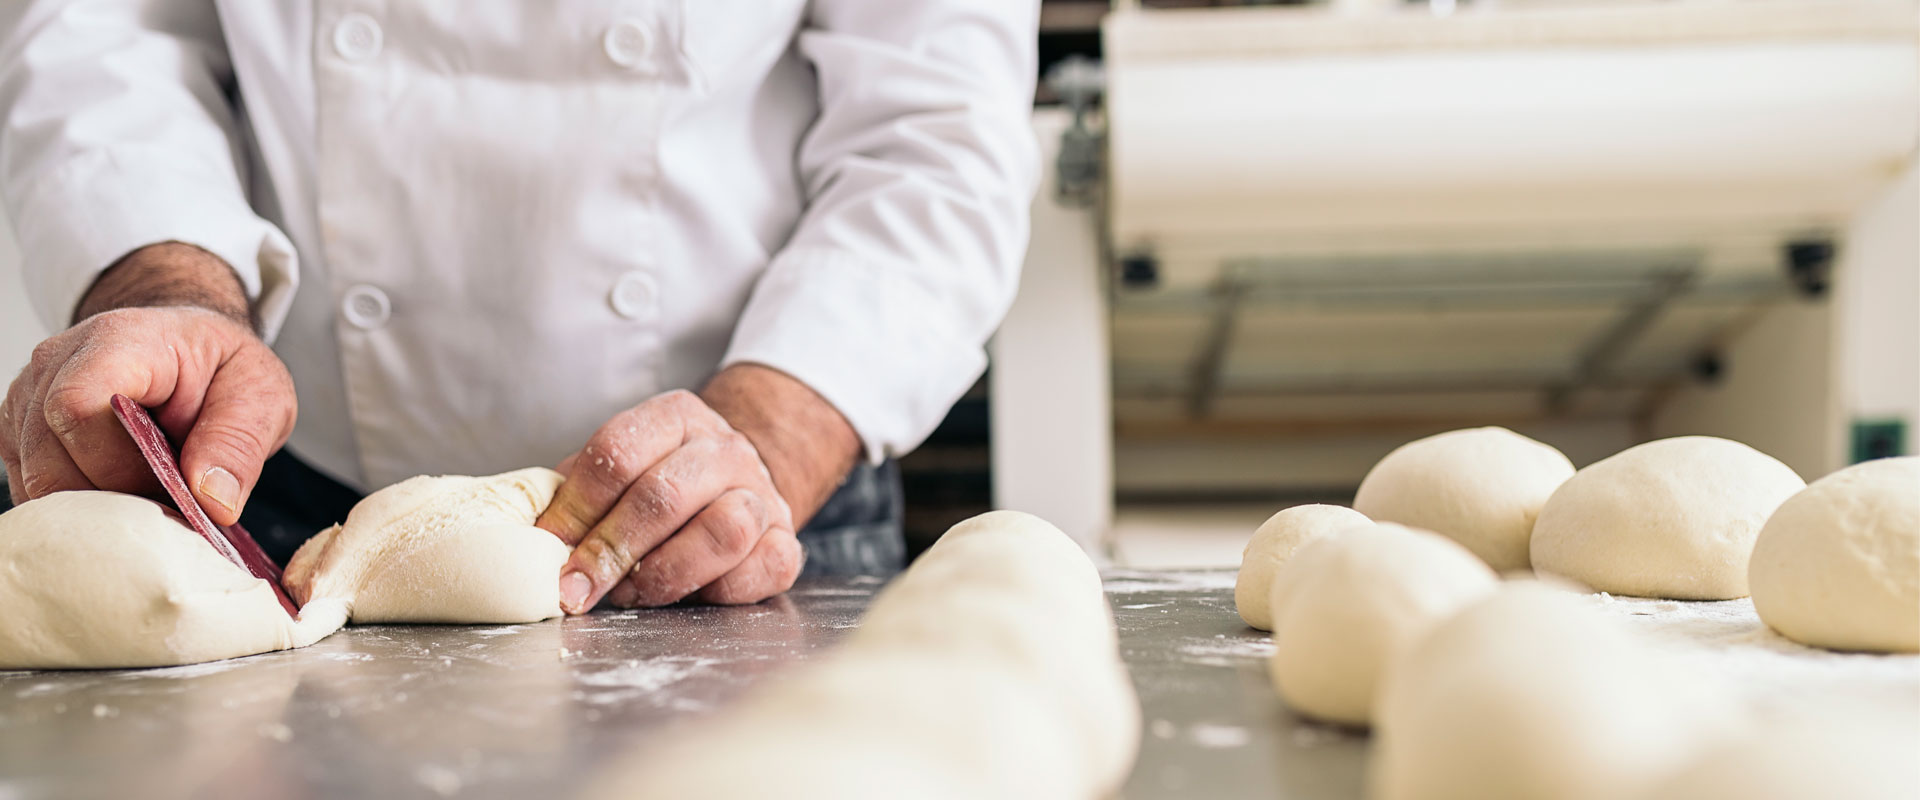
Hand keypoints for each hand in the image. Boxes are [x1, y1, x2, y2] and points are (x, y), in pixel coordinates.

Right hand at [0, 243, 295, 523]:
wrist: (187, 349)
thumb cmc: (220, 366)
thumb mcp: (260, 393)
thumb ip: (239, 442)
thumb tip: (212, 501)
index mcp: (117, 341)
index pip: (77, 408)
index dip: (119, 465)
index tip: (173, 488)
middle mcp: (55, 365)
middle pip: (50, 460)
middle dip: (114, 500)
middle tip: (170, 510)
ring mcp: (27, 401)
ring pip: (36, 483)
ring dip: (98, 510)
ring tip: (152, 501)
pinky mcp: (20, 436)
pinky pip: (34, 490)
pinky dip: (81, 510)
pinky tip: (125, 499)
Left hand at [538, 365, 860, 610]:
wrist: (737, 485)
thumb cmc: (659, 484)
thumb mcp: (616, 471)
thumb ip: (575, 495)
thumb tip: (527, 540)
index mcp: (676, 417)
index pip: (617, 453)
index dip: (575, 507)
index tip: (549, 545)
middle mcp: (725, 450)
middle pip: (663, 495)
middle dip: (610, 549)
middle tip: (576, 588)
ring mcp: (762, 494)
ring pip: (722, 531)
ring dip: (665, 573)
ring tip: (632, 592)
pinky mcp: (787, 542)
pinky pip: (760, 568)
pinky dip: (717, 590)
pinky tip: (688, 594)